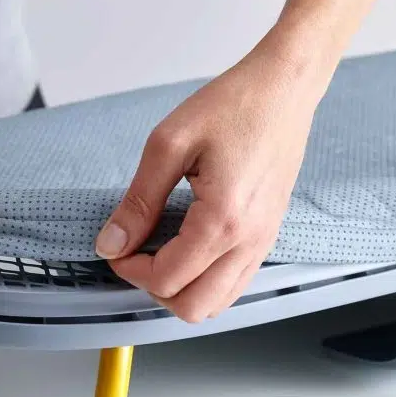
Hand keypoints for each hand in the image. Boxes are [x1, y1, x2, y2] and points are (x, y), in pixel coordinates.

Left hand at [95, 34, 330, 322]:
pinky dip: (205, 280)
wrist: (284, 89)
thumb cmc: (232, 105)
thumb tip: (111, 243)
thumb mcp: (168, 145)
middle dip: (153, 287)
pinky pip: (235, 283)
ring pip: (216, 304)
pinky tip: (187, 248)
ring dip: (180, 289)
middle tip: (136, 253)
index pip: (166, 279)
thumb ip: (138, 201)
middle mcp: (249, 242)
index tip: (116, 243)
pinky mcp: (268, 236)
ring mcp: (264, 243)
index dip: (129, 268)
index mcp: (222, 221)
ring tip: (160, 251)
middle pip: (192, 308)